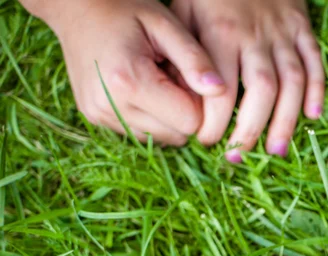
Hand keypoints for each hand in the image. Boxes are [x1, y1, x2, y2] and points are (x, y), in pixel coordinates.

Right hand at [33, 0, 226, 145]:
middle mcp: (111, 106)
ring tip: (155, 81)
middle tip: (171, 77)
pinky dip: (150, 119)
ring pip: (160, 140)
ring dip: (167, 118)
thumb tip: (220, 90)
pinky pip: (141, 134)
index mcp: (130, 82)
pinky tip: (141, 90)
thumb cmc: (127, 9)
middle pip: (176, 136)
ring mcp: (100, 117)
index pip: (189, 121)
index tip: (186, 76)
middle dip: (183, 112)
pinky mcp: (95, 121)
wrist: (76, 9)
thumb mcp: (166, 24)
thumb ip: (195, 59)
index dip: (197, 101)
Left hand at [170, 0, 324, 160]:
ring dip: (286, 120)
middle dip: (251, 129)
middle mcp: (255, 35)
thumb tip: (179, 101)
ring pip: (292, 82)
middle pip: (262, 90)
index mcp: (221, 32)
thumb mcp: (183, 13)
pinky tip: (313, 116)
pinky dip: (318, 90)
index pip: (220, 91)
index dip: (214, 123)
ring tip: (276, 151)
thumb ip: (182, 56)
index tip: (206, 141)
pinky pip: (315, 62)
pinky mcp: (303, 28)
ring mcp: (283, 32)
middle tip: (240, 157)